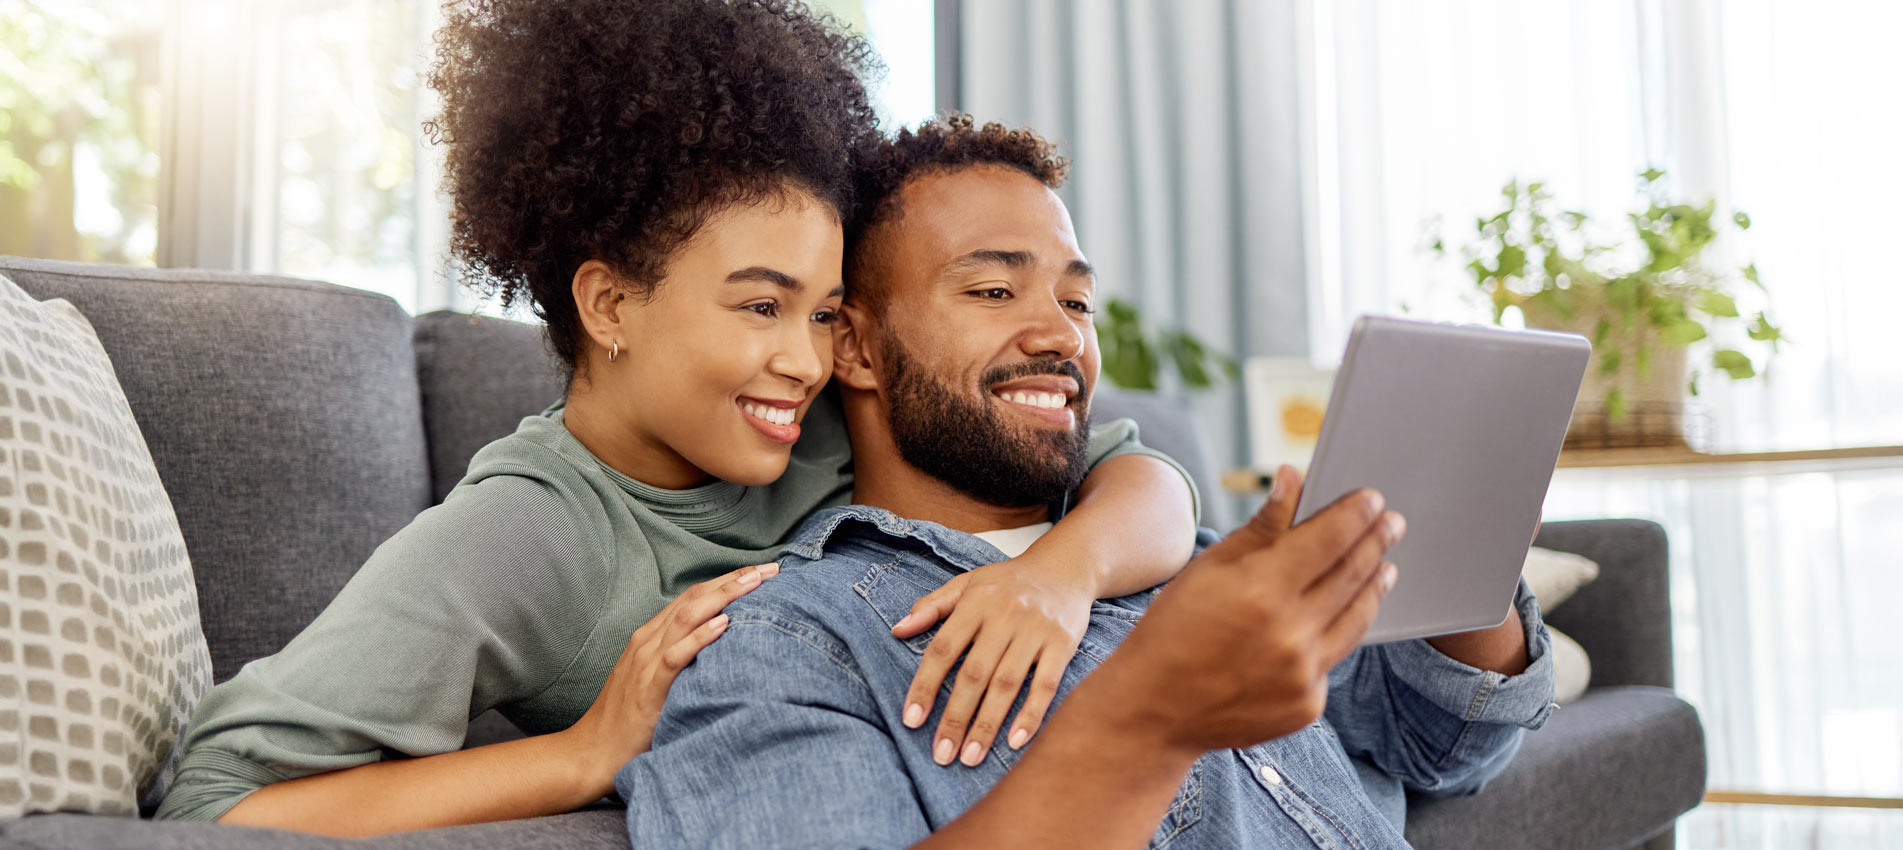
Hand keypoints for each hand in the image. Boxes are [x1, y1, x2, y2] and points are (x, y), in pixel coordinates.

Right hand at [561, 562, 776, 794]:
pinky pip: (676, 656)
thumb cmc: (628, 719)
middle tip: (771, 569)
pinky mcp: (649, 688)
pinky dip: (700, 637)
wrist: (593, 751)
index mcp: (651, 636)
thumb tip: (720, 648)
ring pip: (687, 618)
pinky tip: (723, 625)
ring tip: (755, 583)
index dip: (727, 580)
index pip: (693, 597)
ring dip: (724, 597)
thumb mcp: (655, 678)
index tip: (760, 571)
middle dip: (734, 580)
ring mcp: (646, 662)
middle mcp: (649, 641)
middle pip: (695, 599)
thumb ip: (680, 657)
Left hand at [890, 556, 1092, 766]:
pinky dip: (1031, 714)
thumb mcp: (968, 583)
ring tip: (970, 757)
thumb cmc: (1009, 582)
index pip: (943, 649)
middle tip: (942, 754)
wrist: (1066, 566)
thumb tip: (896, 630)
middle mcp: (1004, 616)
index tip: (912, 720)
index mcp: (975, 602)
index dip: (925, 686)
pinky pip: (1046, 684)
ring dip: (987, 724)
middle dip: (955, 717)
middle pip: (974, 674)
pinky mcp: (1063, 643)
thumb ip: (932, 606)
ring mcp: (1035, 630)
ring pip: (1007, 684)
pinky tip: (1015, 742)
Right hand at [1083, 471, 1403, 757]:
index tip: (1373, 499)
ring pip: (1358, 618)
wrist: (1155, 708)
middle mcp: (1290, 633)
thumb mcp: (1210, 568)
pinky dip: (1339, 632)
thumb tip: (1293, 479)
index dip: (1355, 514)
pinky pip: (1334, 658)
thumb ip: (1262, 526)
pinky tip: (1340, 615)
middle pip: (1353, 574)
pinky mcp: (1308, 705)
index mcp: (1262, 589)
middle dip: (1376, 542)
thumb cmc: (1174, 629)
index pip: (1329, 538)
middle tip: (1392, 522)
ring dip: (1374, 585)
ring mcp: (1303, 674)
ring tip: (1384, 565)